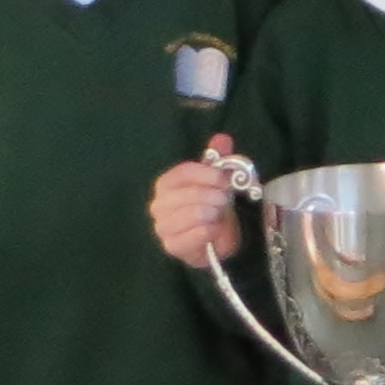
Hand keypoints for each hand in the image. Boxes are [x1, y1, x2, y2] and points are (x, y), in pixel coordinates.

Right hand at [150, 150, 241, 268]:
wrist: (214, 240)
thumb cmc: (212, 206)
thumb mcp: (217, 181)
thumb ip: (218, 159)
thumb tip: (222, 138)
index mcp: (166, 184)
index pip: (183, 172)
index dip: (206, 174)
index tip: (224, 179)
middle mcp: (158, 204)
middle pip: (188, 193)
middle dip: (213, 195)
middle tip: (225, 199)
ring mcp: (162, 226)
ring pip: (191, 214)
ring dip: (212, 213)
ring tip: (219, 214)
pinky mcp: (172, 246)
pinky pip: (193, 234)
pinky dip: (209, 231)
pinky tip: (214, 230)